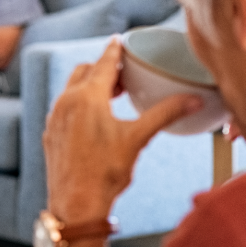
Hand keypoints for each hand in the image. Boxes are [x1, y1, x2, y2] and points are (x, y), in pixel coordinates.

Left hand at [43, 40, 201, 221]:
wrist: (76, 205)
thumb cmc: (106, 172)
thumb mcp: (139, 138)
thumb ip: (166, 114)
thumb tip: (194, 99)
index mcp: (87, 97)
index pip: (102, 63)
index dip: (114, 51)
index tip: (119, 41)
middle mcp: (65, 103)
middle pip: (83, 72)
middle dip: (102, 68)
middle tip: (122, 74)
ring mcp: (55, 119)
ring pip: (71, 90)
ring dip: (89, 86)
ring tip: (111, 95)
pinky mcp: (50, 135)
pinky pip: (64, 109)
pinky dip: (78, 104)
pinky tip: (93, 120)